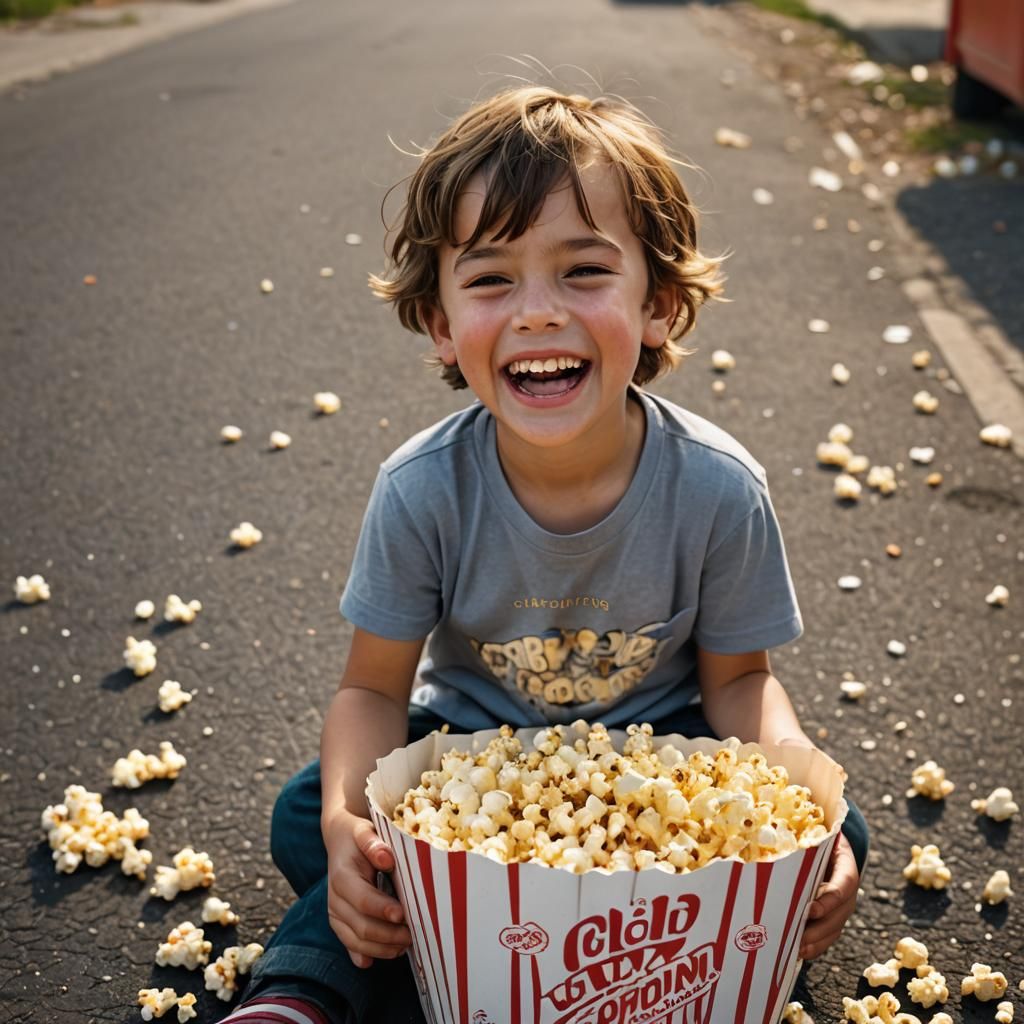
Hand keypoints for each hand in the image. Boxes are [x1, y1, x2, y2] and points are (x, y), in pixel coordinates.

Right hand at [324, 811, 410, 967]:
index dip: (382, 910)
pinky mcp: (339, 922)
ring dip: (382, 948)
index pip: (362, 900)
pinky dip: (367, 954)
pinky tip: (383, 957)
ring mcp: (335, 913)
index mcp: (342, 876)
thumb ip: (373, 843)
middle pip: (360, 926)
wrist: (340, 839)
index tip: (403, 915)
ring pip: (355, 941)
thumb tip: (386, 858)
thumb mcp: (365, 830)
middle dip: (388, 935)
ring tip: (406, 946)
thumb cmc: (358, 835)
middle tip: (413, 935)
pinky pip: (350, 944)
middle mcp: (334, 898)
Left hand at [799, 831, 858, 959]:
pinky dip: (817, 945)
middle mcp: (846, 887)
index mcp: (845, 863)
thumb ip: (801, 837)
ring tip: (797, 950)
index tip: (811, 910)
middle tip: (798, 939)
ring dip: (817, 941)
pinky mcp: (833, 915)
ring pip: (835, 927)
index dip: (830, 899)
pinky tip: (801, 952)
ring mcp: (842, 904)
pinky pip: (829, 933)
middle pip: (839, 913)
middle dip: (819, 929)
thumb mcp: (814, 833)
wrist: (827, 841)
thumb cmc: (815, 834)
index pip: (844, 883)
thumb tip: (768, 834)